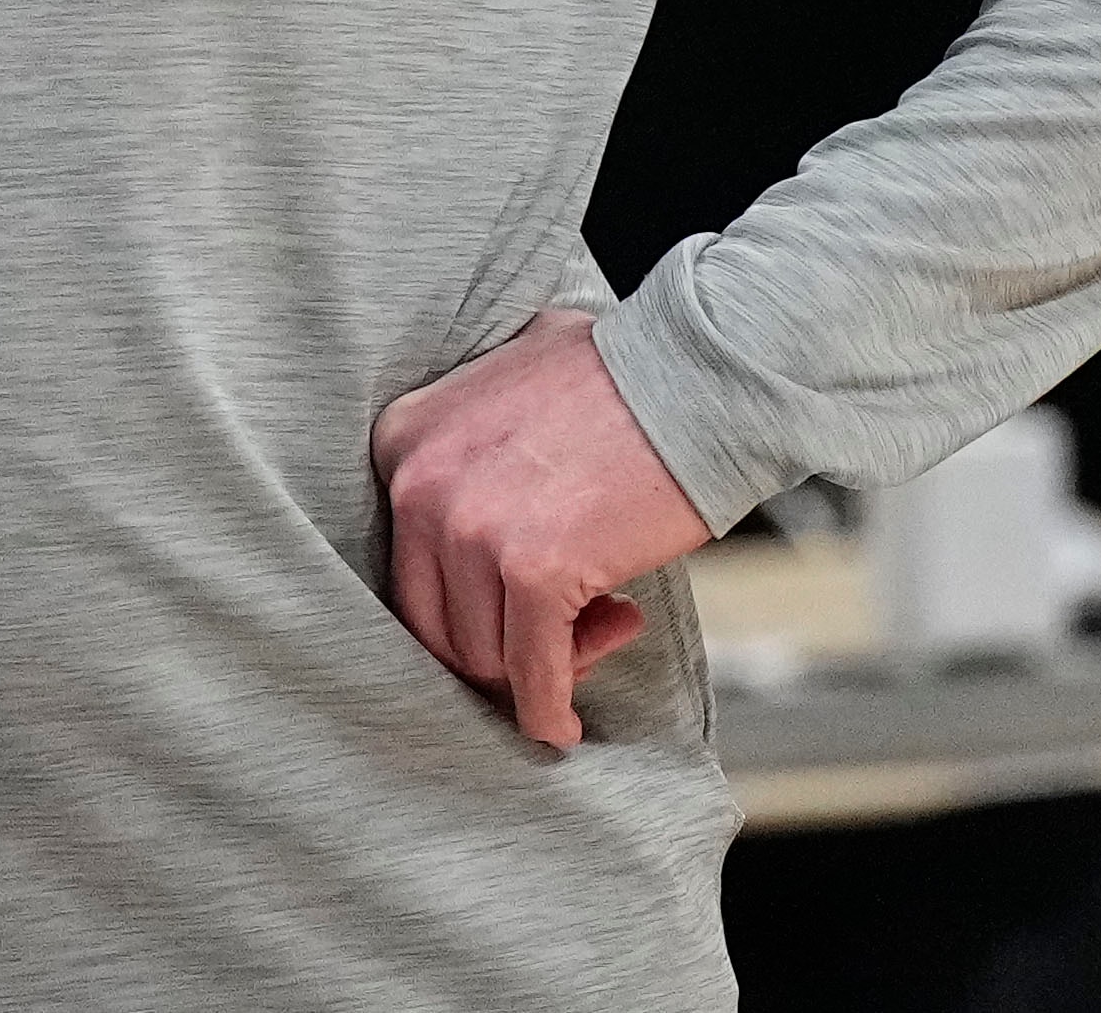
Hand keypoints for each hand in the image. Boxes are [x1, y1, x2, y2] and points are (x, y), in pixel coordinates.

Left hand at [370, 307, 710, 748]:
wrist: (696, 377)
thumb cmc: (618, 376)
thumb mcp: (509, 378)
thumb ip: (471, 436)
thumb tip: (473, 516)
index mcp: (404, 440)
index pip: (410, 566)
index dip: (468, 601)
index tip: (524, 601)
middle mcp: (419, 484)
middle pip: (435, 621)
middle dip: (498, 646)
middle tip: (568, 632)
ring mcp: (472, 529)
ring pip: (484, 655)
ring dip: (544, 662)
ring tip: (609, 618)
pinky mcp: (536, 572)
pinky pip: (531, 675)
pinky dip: (547, 712)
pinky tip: (565, 725)